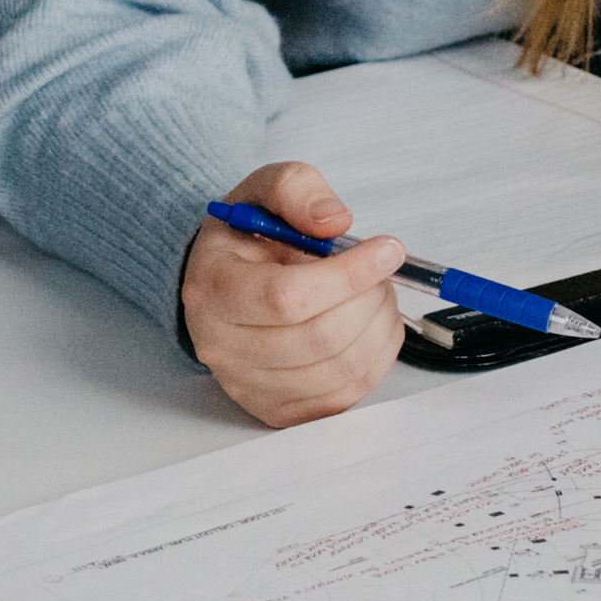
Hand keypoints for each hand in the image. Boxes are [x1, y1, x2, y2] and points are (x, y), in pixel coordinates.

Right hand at [182, 159, 402, 426]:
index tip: (386, 250)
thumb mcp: (264, 190)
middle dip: (370, 298)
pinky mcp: (279, 410)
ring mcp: (250, 385)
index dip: (349, 276)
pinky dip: (376, 357)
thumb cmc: (246, 239)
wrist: (223, 281)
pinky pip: (347, 395)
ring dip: (379, 326)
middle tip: (384, 269)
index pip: (287, 298)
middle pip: (320, 337)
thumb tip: (334, 221)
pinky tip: (370, 324)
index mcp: (214, 289)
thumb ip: (297, 191)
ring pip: (341, 370)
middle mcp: (224, 346)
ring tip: (376, 292)